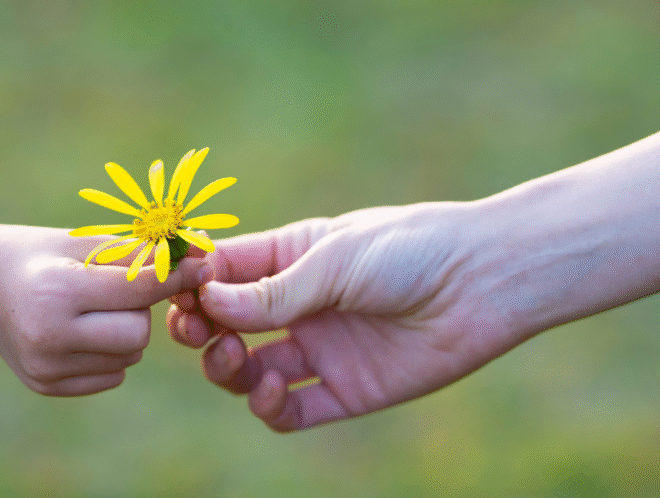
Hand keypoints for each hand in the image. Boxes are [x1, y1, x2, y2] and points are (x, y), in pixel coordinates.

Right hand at [0, 217, 208, 395]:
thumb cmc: (38, 254)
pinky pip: (112, 375)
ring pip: (128, 356)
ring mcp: (46, 367)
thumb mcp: (83, 243)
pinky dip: (109, 353)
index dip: (175, 275)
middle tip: (118, 289)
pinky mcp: (47, 386)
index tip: (203, 264)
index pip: (138, 288)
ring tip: (95, 308)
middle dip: (140, 309)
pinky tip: (82, 331)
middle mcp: (49, 335)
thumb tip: (199, 256)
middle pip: (138, 332)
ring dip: (126, 331)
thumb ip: (138, 252)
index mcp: (57, 291)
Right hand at [168, 202, 530, 430]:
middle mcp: (297, 306)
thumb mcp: (334, 260)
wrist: (484, 283)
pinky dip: (268, 407)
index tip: (175, 291)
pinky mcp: (345, 389)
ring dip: (227, 368)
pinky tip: (268, 392)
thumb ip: (272, 291)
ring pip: (247, 370)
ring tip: (237, 357)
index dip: (192, 284)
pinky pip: (291, 410)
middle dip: (200, 330)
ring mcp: (319, 349)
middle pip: (224, 326)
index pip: (221, 273)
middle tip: (198, 331)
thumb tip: (205, 305)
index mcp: (289, 259)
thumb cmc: (410, 249)